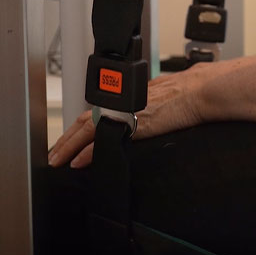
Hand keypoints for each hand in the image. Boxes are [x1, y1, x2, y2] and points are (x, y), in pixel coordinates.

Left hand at [48, 65, 208, 168]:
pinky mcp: (130, 125)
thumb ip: (152, 101)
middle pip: (86, 119)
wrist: (201, 92)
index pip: (98, 111)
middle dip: (67, 138)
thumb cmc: (191, 92)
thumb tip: (154, 110)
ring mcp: (125, 113)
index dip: (81, 126)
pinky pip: (102, 141)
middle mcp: (124, 102)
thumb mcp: (164, 94)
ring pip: (87, 129)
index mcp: (130, 96)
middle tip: (54, 153)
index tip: (71, 138)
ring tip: (59, 158)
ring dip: (70, 145)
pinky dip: (87, 152)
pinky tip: (78, 162)